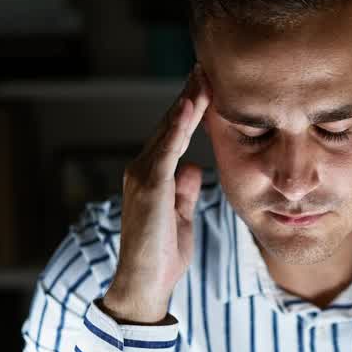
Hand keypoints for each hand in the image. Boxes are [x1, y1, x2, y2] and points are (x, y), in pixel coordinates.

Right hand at [101, 64, 210, 323]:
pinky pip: (166, 149)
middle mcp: (142, 170)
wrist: (145, 286)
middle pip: (170, 124)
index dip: (191, 107)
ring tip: (204, 74)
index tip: (209, 83)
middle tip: (208, 65)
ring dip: (187, 101)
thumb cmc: (162, 256)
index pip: (174, 133)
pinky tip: (192, 105)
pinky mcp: (148, 187)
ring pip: (168, 130)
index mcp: (152, 176)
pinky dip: (178, 126)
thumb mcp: (181, 216)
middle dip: (190, 94)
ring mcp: (142, 177)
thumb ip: (184, 190)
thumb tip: (193, 168)